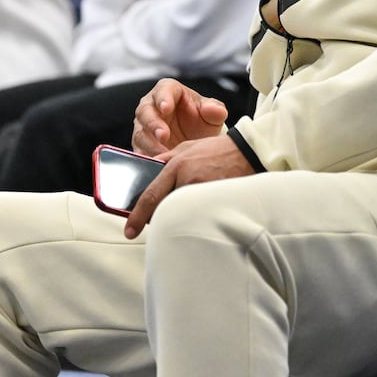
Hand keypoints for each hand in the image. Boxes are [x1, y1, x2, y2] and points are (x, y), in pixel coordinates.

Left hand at [123, 133, 251, 238]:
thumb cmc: (217, 150)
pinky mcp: (215, 202)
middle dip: (158, 218)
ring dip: (178, 215)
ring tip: (186, 210)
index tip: (129, 230)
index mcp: (176, 166)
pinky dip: (195, 215)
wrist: (247, 152)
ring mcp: (202, 193)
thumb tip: (148, 168)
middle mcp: (186, 180)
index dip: (136, 215)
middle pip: (163, 210)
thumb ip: (166, 159)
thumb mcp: (187, 147)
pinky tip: (201, 210)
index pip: (150, 196)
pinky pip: (197, 215)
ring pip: (180, 214)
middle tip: (159, 222)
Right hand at [132, 78, 229, 155]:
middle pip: (145, 111)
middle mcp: (152, 105)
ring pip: (140, 132)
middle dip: (153, 123)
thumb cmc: (200, 120)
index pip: (163, 90)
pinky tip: (156, 162)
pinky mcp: (141, 144)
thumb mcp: (212, 114)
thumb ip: (215, 110)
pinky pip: (139, 150)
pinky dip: (147, 156)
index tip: (165, 107)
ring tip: (163, 153)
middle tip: (163, 135)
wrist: (195, 140)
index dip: (163, 98)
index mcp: (169, 90)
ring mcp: (144, 125)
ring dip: (150, 143)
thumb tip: (214, 109)